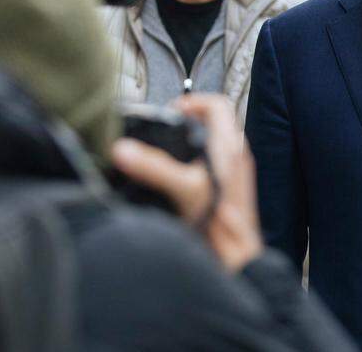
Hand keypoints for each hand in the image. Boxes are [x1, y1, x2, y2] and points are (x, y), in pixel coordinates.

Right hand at [111, 94, 263, 271]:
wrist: (238, 259)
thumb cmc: (221, 224)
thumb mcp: (184, 189)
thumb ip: (153, 168)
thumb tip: (124, 150)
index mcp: (229, 146)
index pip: (217, 104)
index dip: (193, 101)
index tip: (171, 111)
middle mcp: (236, 155)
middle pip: (214, 122)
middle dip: (188, 120)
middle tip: (167, 128)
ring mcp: (236, 172)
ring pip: (214, 143)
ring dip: (192, 141)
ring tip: (169, 150)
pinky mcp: (230, 190)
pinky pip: (214, 164)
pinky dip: (196, 161)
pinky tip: (179, 178)